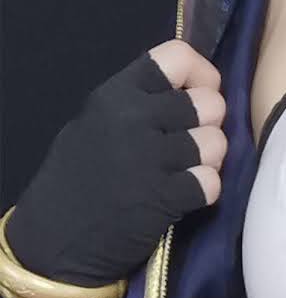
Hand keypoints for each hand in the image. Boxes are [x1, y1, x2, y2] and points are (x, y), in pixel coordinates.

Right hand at [7, 42, 225, 289]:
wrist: (55, 240)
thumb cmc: (75, 180)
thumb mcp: (94, 123)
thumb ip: (137, 103)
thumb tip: (190, 91)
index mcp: (115, 94)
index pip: (178, 56)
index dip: (201, 74)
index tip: (198, 93)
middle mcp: (134, 119)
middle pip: (210, 102)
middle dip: (209, 124)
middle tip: (192, 142)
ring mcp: (150, 159)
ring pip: (217, 143)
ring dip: (210, 160)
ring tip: (187, 170)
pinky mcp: (164, 199)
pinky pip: (212, 182)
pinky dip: (204, 191)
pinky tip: (184, 196)